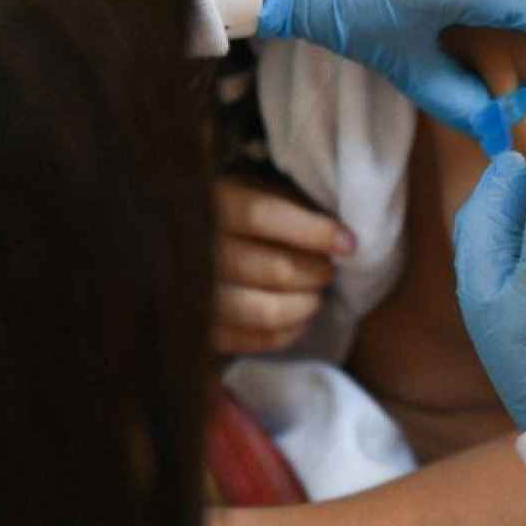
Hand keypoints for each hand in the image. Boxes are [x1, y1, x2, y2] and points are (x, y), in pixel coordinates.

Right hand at [213, 176, 353, 355]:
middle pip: (274, 269)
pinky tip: (300, 318)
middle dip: (316, 272)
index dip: (313, 231)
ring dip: (306, 304)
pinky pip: (253, 340)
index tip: (348, 243)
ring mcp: (195, 294)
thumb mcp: (253, 185)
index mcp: (211, 203)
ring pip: (267, 311)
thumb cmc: (233, 207)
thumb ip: (288, 201)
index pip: (262, 215)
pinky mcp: (201, 330)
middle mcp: (197, 249)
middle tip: (330, 269)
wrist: (177, 239)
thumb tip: (340, 234)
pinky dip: (287, 332)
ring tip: (316, 293)